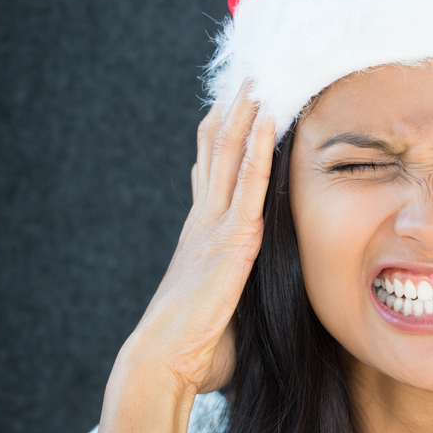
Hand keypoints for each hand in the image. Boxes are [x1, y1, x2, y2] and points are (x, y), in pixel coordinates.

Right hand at [122, 84, 274, 394]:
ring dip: (246, 113)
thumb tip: (256, 301)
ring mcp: (216, 224)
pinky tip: (270, 119)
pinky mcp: (232, 238)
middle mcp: (205, 219)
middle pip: (217, 149)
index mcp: (201, 233)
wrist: (162, 358)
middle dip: (232, 110)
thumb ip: (236, 289)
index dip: (220, 134)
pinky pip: (249, 182)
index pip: (210, 170)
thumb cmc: (191, 345)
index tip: (230, 103)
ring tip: (259, 78)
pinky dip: (259, 148)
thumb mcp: (218, 305)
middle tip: (246, 74)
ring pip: (231, 154)